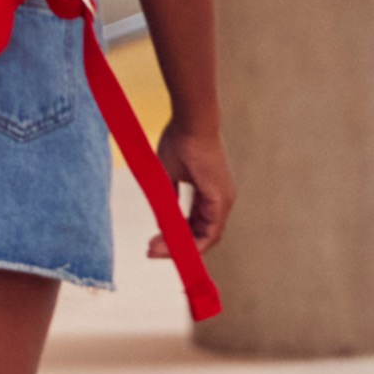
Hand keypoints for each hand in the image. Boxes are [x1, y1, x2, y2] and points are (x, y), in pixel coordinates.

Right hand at [155, 117, 232, 246]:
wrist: (190, 123)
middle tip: (150, 250)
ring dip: (180, 248)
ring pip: (205, 237)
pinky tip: (170, 245)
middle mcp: (220, 201)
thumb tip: (163, 219)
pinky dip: (192, 243)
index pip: (196, 227)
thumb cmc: (180, 142)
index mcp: (210, 195)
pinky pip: (210, 232)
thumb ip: (169, 198)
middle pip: (200, 235)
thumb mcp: (168, 176)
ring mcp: (223, 201)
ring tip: (153, 250)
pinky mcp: (220, 199)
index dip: (177, 239)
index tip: (154, 244)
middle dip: (175, 247)